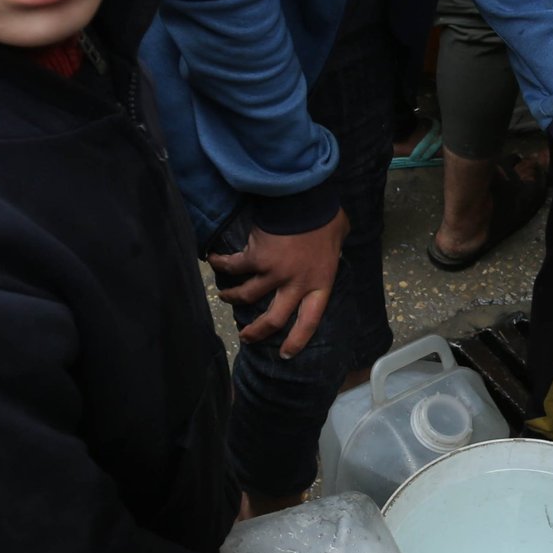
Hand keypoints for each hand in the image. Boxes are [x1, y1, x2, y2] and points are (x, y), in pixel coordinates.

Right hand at [208, 211, 349, 357]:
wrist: (305, 199)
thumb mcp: (340, 237)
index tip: (284, 353)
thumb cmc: (326, 217)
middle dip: (257, 332)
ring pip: (247, 295)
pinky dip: (221, 263)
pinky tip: (212, 260)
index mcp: (320, 284)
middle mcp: (295, 285)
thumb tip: (336, 240)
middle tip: (246, 337)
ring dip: (233, 298)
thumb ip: (334, 247)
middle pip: (273, 319)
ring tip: (224, 297)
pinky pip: (234, 266)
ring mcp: (273, 273)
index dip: (296, 340)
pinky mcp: (255, 258)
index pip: (309, 321)